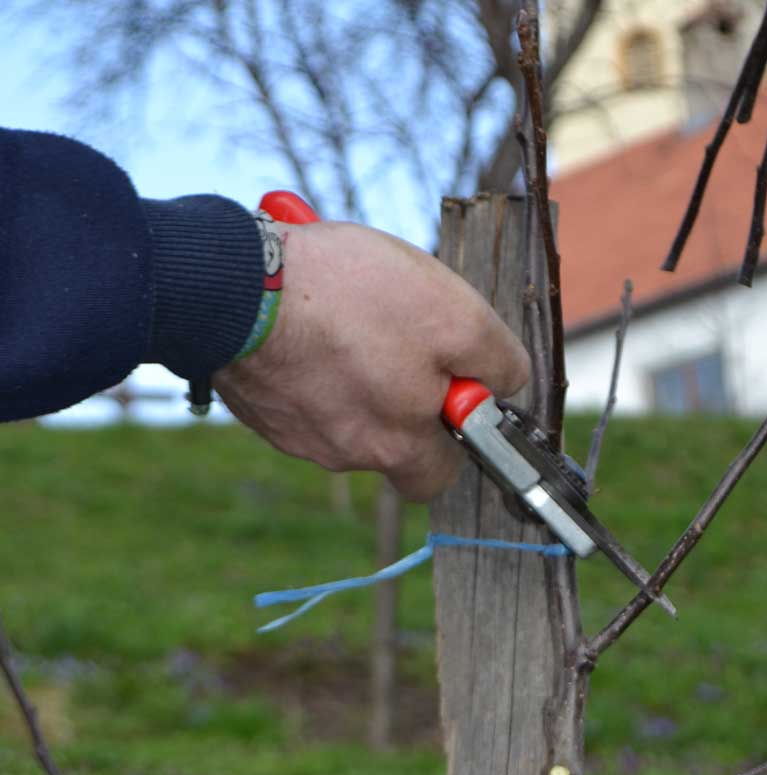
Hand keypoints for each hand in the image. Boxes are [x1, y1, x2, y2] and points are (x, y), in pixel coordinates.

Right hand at [214, 221, 530, 500]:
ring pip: (346, 409)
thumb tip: (507, 383)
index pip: (444, 471)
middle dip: (404, 395)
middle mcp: (344, 453)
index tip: (457, 379)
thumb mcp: (454, 317)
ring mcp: (293, 431)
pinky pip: (301, 387)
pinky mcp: (256, 402)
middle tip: (401, 339)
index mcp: (396, 448)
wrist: (232, 285)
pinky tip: (308, 312)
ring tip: (350, 308)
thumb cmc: (350, 297)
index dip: (460, 423)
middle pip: (392, 440)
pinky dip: (311, 356)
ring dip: (356, 366)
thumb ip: (495, 361)